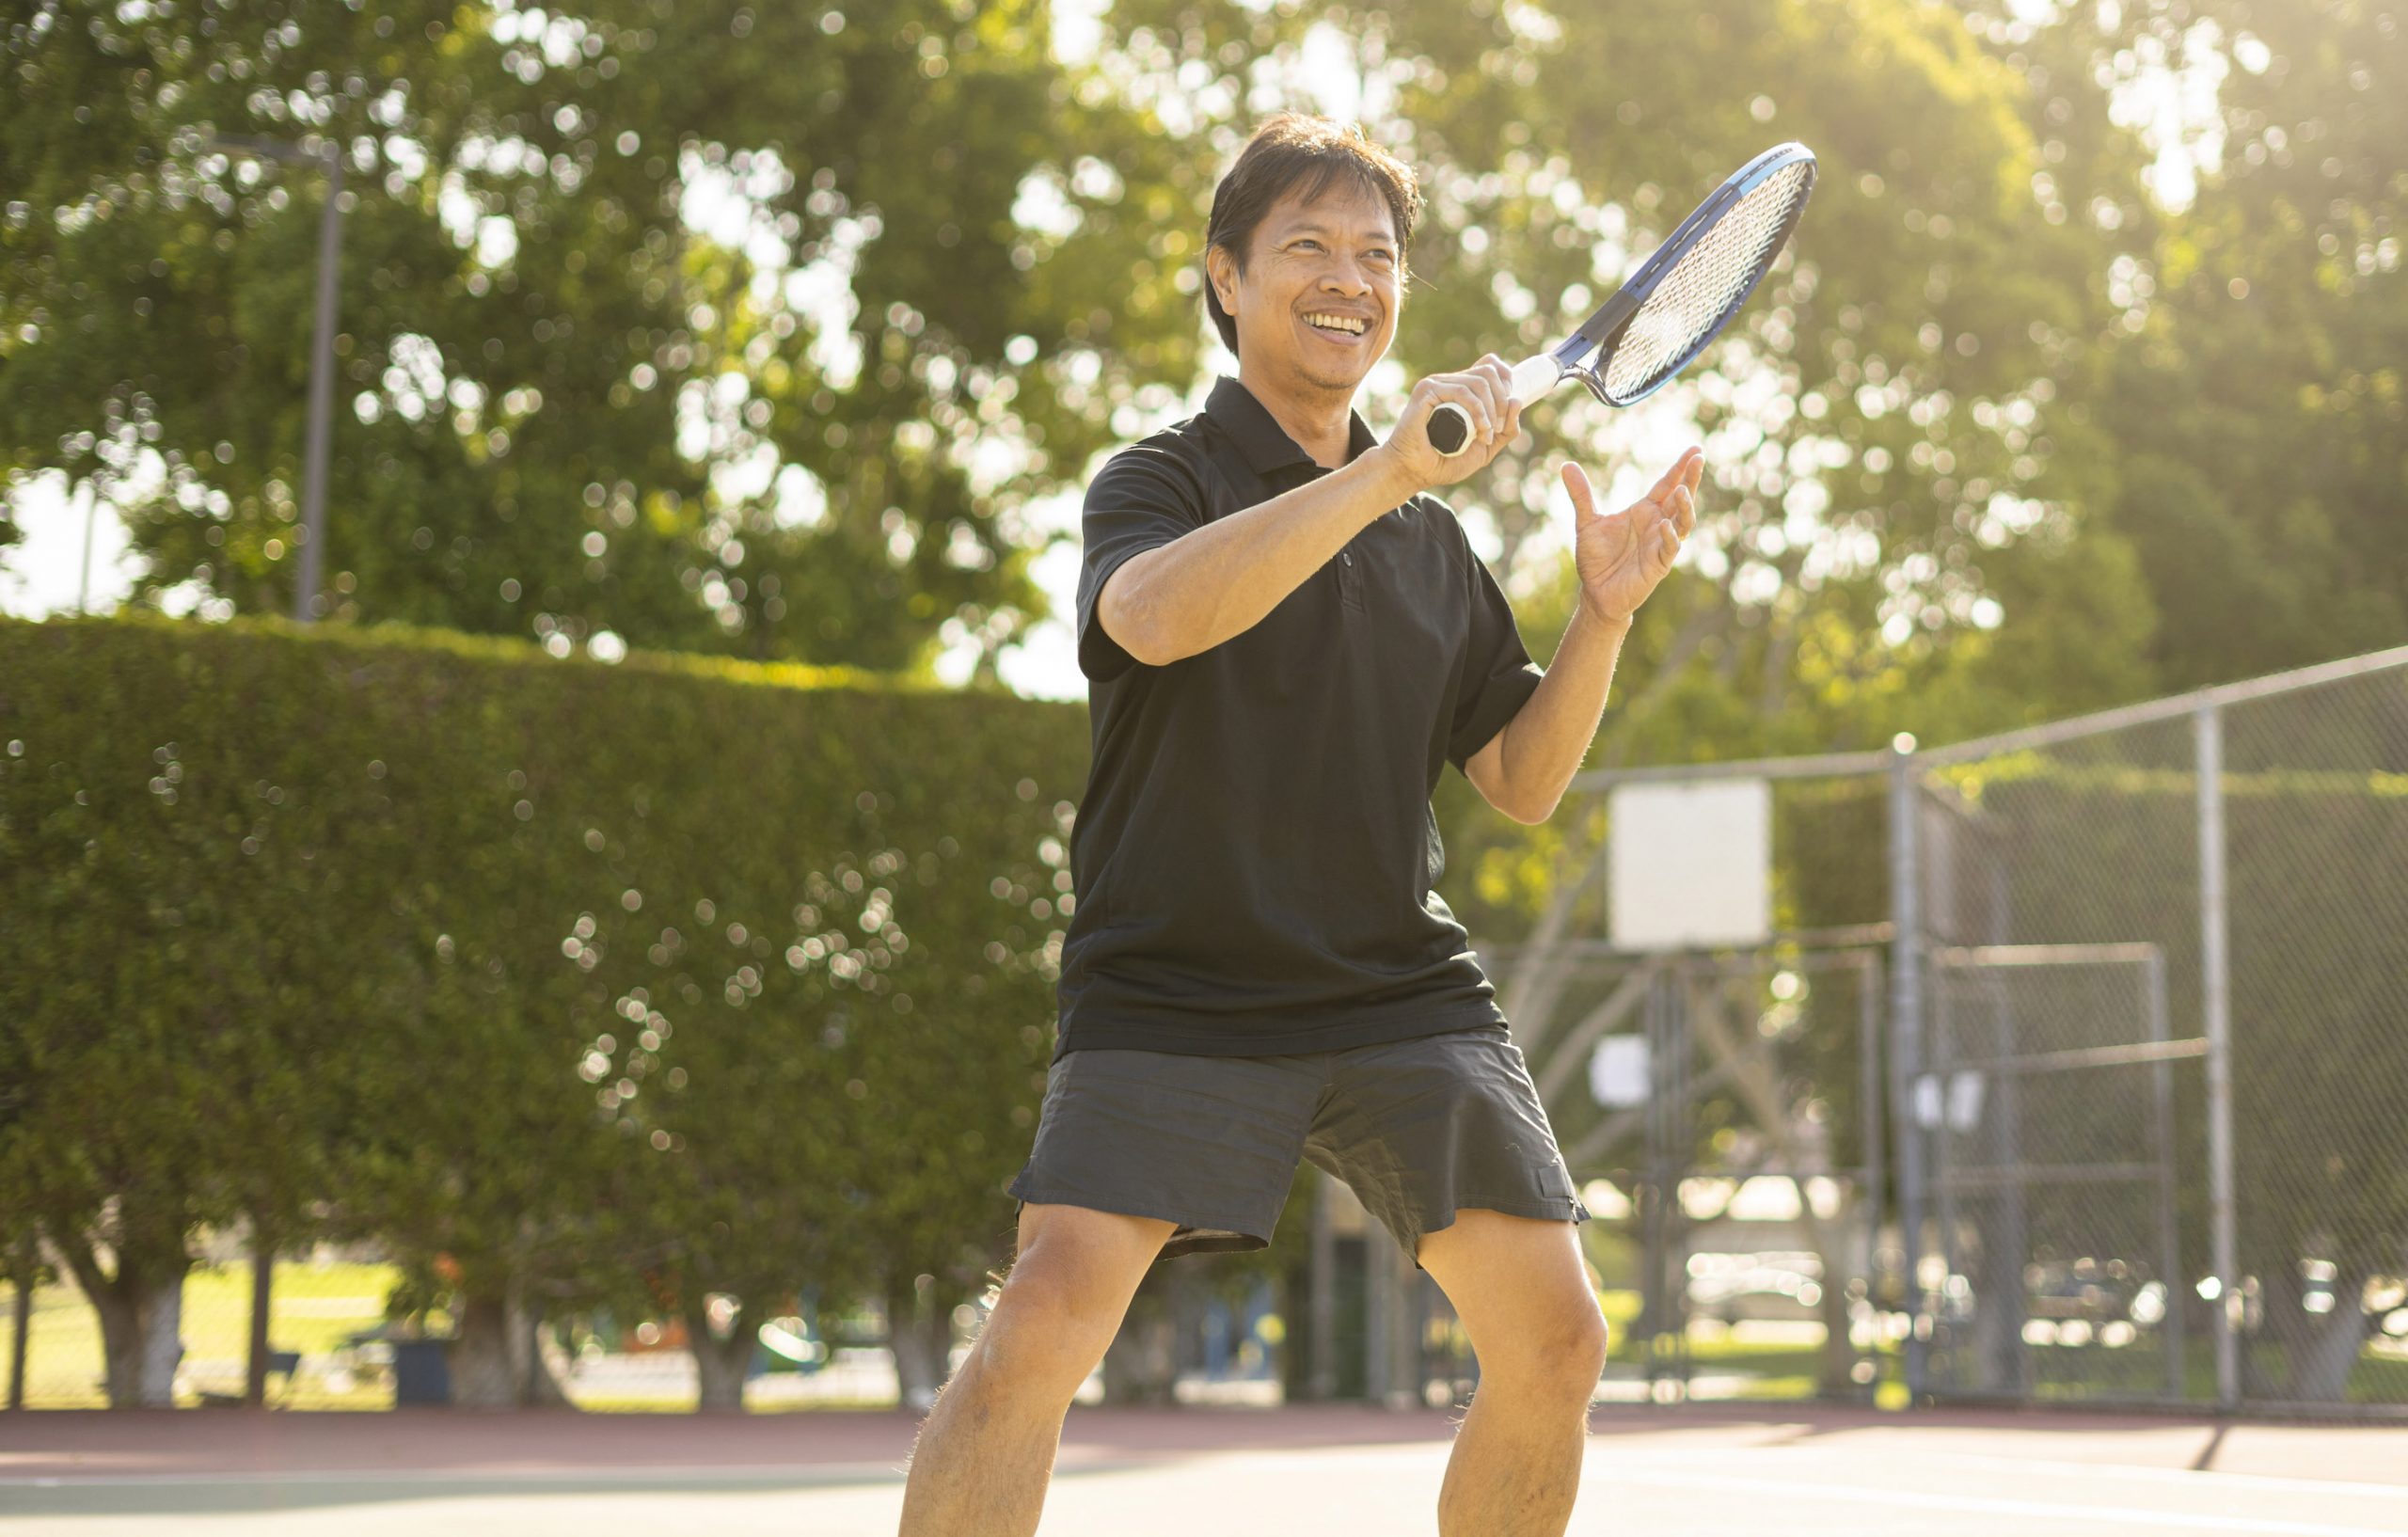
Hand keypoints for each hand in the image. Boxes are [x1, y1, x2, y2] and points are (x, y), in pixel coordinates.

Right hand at [1379, 355, 1524, 491]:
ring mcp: (1437, 384)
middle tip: (1496, 429)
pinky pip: (1462, 391)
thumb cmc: (1445, 462)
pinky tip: (1480, 429)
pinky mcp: (1427, 391)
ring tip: (1486, 435)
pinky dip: (1478, 410)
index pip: (1490, 365)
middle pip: (1489, 371)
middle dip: (1502, 401)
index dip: (1506, 380)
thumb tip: (1517, 400)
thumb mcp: (1486, 447)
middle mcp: (1450, 382)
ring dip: (1491, 410)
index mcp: (1462, 388)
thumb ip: (1506, 430)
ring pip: (1479, 381)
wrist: (1415, 472)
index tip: (1507, 409)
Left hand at [1569, 447, 1700, 624]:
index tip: (1695, 449)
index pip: (1667, 485)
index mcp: (1645, 511)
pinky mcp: (1658, 564)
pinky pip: (1669, 548)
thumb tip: (1566, 465)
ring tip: (1682, 491)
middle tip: (1698, 459)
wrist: (1595, 592)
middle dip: (1691, 479)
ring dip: (1685, 507)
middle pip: (1681, 498)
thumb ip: (1581, 495)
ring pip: (1682, 522)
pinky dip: (1669, 537)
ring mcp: (1660, 544)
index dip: (1680, 468)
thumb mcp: (1587, 522)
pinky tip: (1664, 526)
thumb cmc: (1596, 559)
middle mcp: (1657, 524)